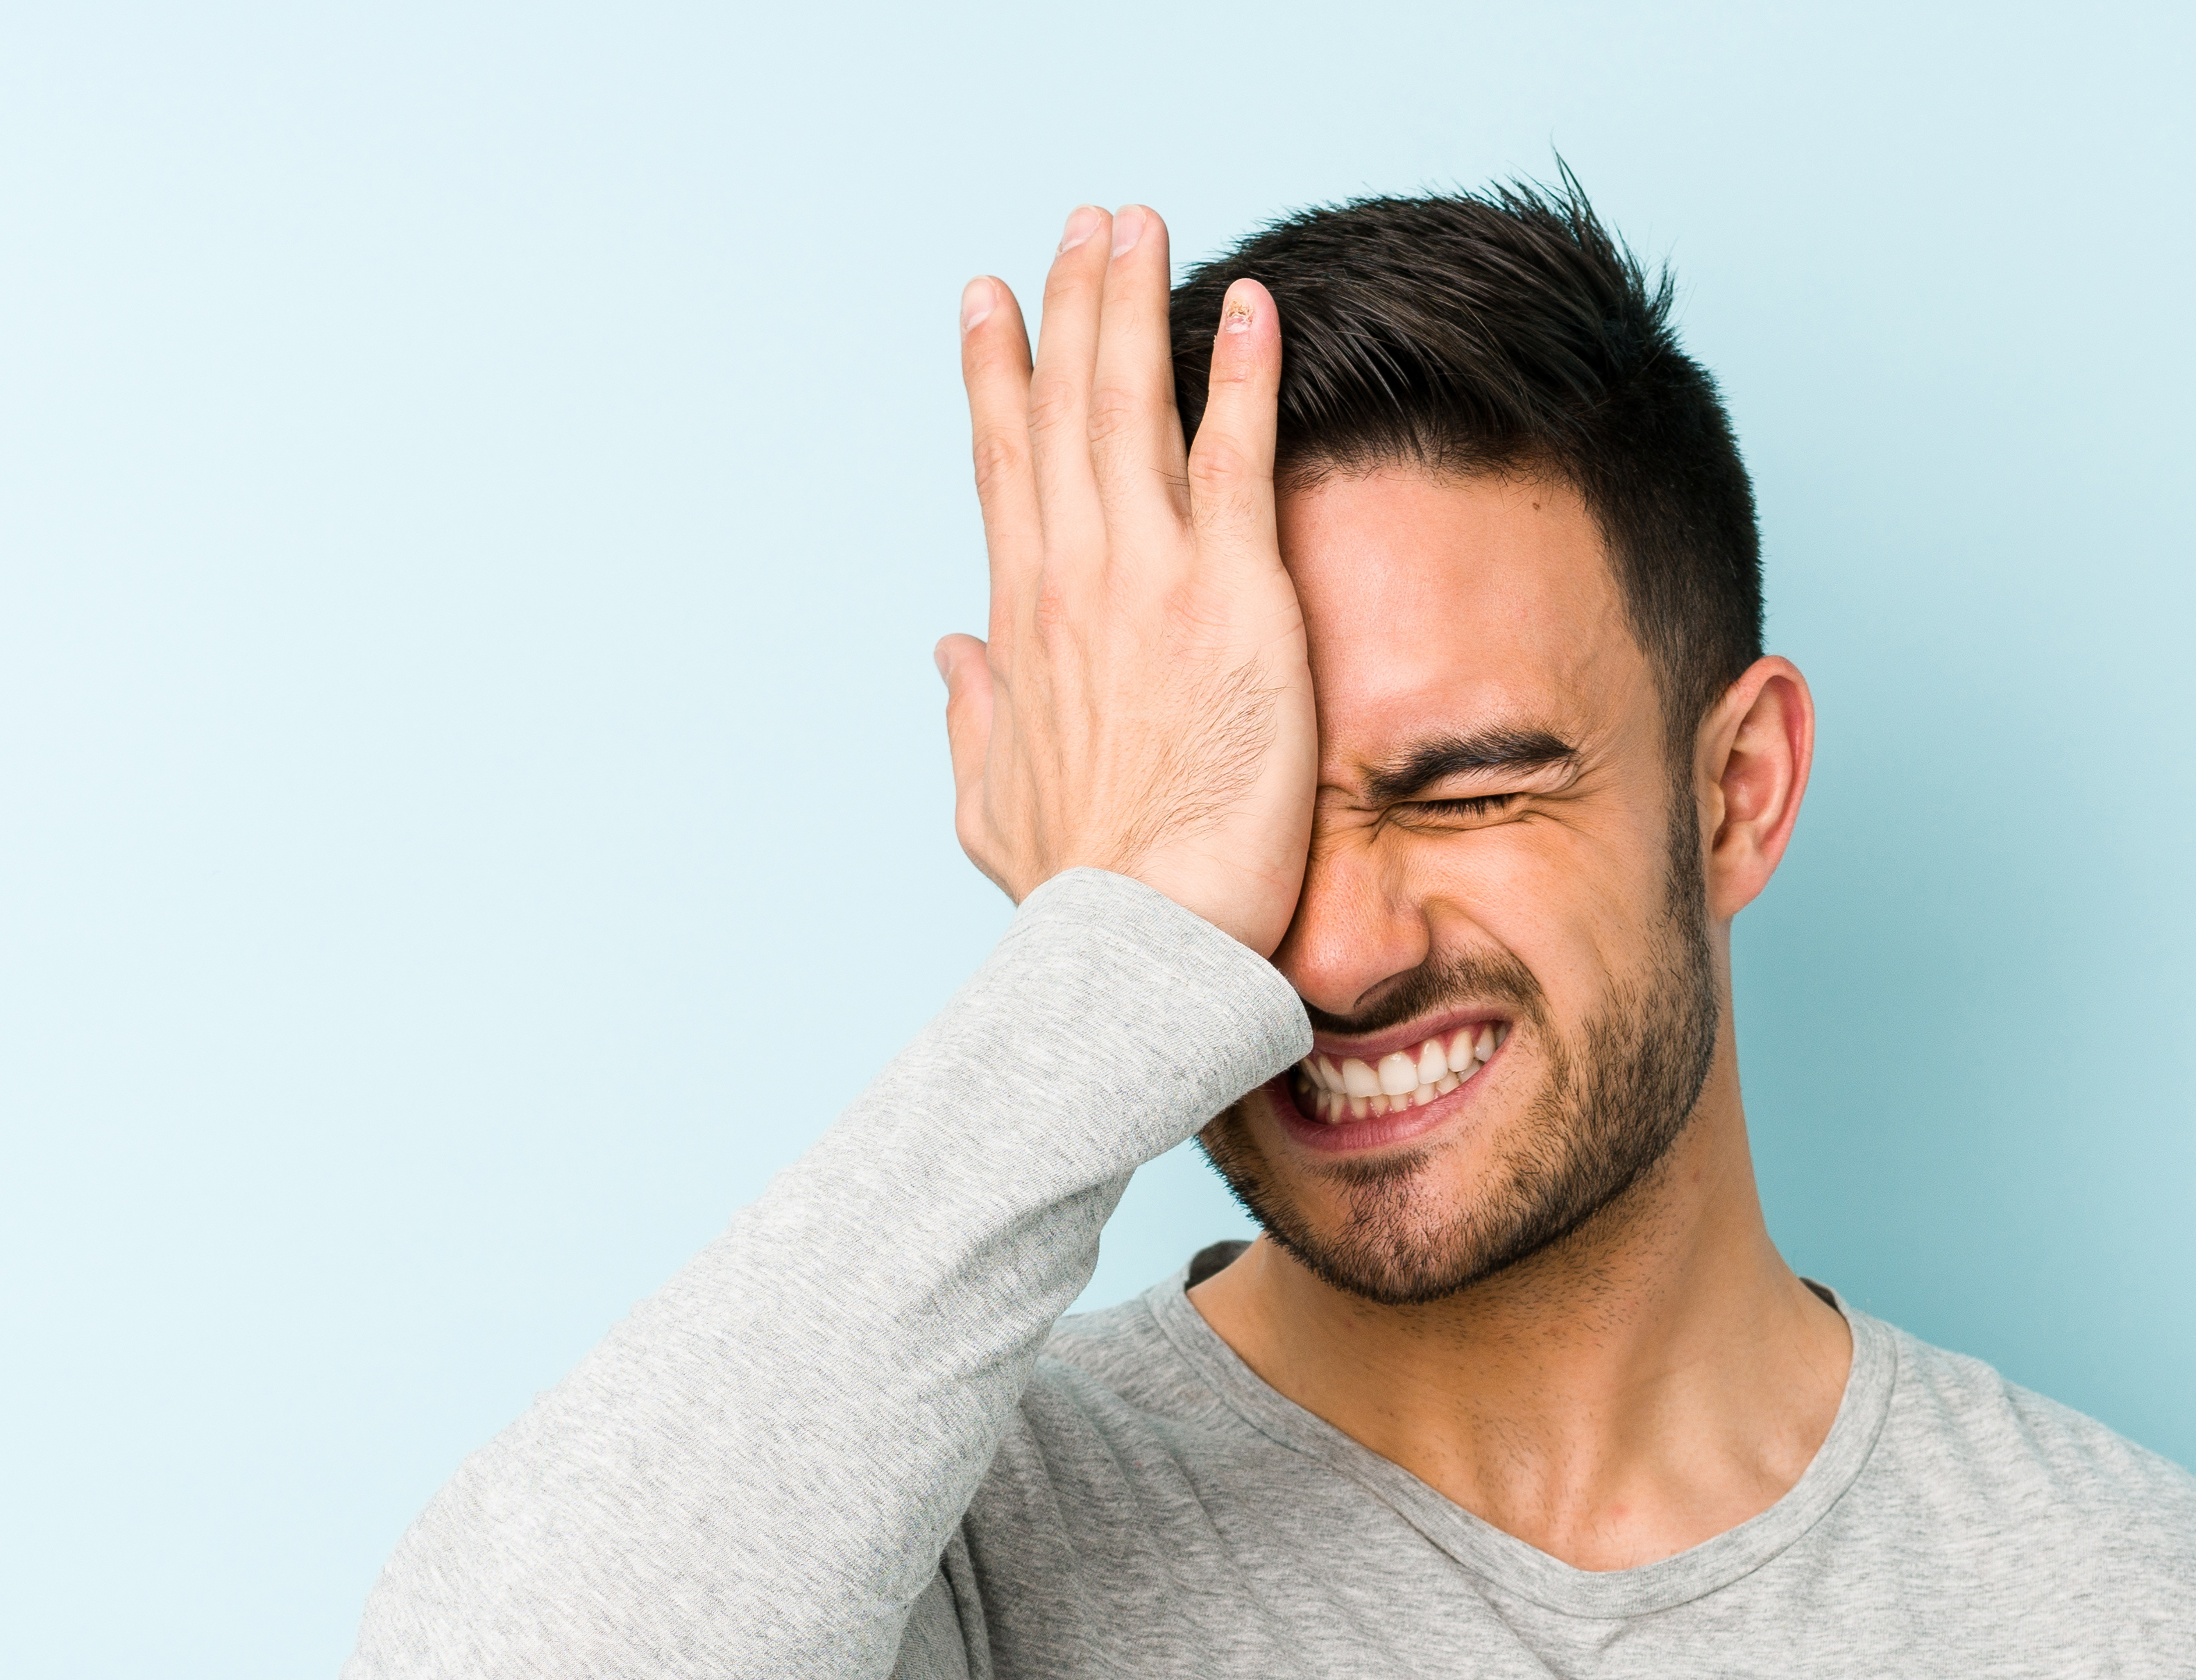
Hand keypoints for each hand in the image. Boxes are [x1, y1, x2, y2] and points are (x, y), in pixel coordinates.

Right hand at [935, 206, 1315, 959]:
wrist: (1135, 940)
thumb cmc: (1076, 892)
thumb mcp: (990, 804)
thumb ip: (971, 719)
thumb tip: (945, 656)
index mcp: (1020, 624)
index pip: (1004, 471)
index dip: (997, 378)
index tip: (988, 301)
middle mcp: (1072, 581)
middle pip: (1063, 412)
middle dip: (1070, 306)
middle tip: (1081, 224)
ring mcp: (1148, 582)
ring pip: (1131, 408)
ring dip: (1134, 305)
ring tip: (1140, 224)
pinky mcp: (1234, 600)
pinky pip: (1235, 460)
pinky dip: (1240, 375)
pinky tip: (1249, 306)